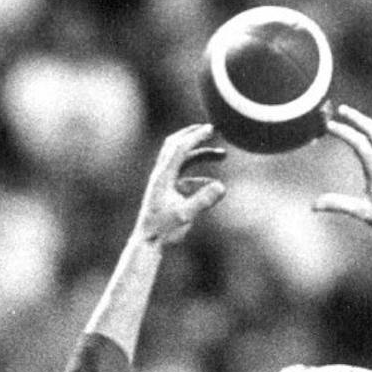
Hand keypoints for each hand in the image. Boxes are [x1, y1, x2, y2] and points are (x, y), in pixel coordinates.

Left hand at [134, 124, 226, 245]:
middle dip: (194, 135)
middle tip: (211, 129)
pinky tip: (214, 185)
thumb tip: (222, 186)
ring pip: (183, 161)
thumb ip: (202, 200)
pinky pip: (186, 178)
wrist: (148, 242)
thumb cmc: (163, 230)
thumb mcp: (185, 216)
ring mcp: (165, 183)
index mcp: (163, 176)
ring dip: (202, 155)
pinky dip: (201, 176)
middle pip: (175, 145)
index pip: (180, 149)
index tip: (211, 129)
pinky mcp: (169, 192)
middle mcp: (162, 175)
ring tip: (223, 155)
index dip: (195, 137)